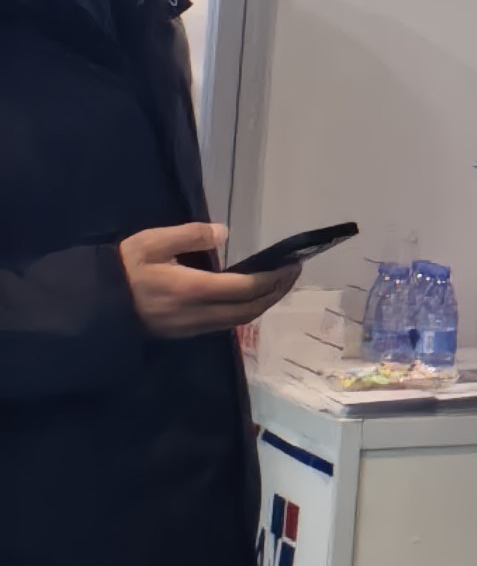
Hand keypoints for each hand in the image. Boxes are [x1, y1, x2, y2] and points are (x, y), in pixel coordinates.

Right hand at [122, 221, 290, 339]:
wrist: (94, 305)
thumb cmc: (122, 269)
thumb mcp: (151, 242)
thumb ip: (189, 235)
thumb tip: (224, 232)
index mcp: (192, 289)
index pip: (245, 288)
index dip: (273, 279)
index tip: (291, 265)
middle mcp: (197, 313)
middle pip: (249, 310)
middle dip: (275, 293)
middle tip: (292, 273)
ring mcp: (191, 327)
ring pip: (238, 321)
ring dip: (262, 304)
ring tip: (277, 284)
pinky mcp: (184, 333)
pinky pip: (224, 324)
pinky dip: (244, 311)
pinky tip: (249, 297)